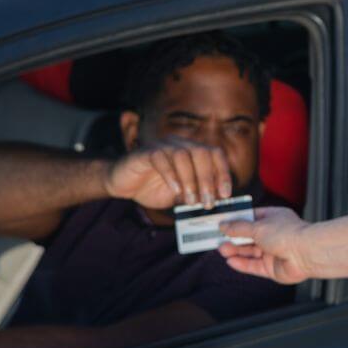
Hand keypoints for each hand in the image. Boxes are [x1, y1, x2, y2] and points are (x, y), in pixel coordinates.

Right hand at [105, 139, 232, 208]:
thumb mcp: (180, 195)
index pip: (216, 154)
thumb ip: (196, 195)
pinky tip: (175, 191)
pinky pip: (160, 157)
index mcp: (192, 151)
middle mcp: (180, 144)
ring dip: (190, 180)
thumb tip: (216, 204)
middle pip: (202, 152)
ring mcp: (162, 145)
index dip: (223, 173)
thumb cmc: (153, 188)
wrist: (122, 184)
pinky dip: (171, 175)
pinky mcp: (145, 152)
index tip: (225, 195)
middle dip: (208, 179)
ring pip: (183, 155)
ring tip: (191, 201)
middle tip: (208, 203)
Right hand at [218, 207, 312, 283]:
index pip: (251, 218)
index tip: (221, 223)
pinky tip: (231, 261)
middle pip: (249, 236)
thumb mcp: (257, 226)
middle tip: (217, 239)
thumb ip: (239, 228)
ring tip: (221, 250)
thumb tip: (223, 225)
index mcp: (273, 218)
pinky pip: (254, 266)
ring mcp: (273, 251)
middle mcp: (273, 234)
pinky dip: (242, 264)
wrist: (306, 253)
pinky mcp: (272, 267)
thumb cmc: (287, 234)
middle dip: (233, 238)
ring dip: (235, 250)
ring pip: (250, 252)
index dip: (236, 221)